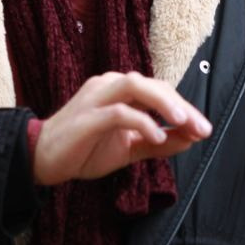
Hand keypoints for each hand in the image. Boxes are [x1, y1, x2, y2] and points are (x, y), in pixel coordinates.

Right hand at [31, 71, 211, 184]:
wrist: (41, 159)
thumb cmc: (84, 149)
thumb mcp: (128, 148)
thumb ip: (158, 143)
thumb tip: (189, 139)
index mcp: (120, 90)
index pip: (160, 91)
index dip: (185, 108)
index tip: (203, 129)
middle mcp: (110, 85)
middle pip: (153, 85)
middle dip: (181, 106)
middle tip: (201, 128)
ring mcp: (97, 97)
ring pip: (136, 86)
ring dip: (164, 103)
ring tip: (183, 122)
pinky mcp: (87, 116)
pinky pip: (119, 112)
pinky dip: (141, 122)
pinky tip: (156, 137)